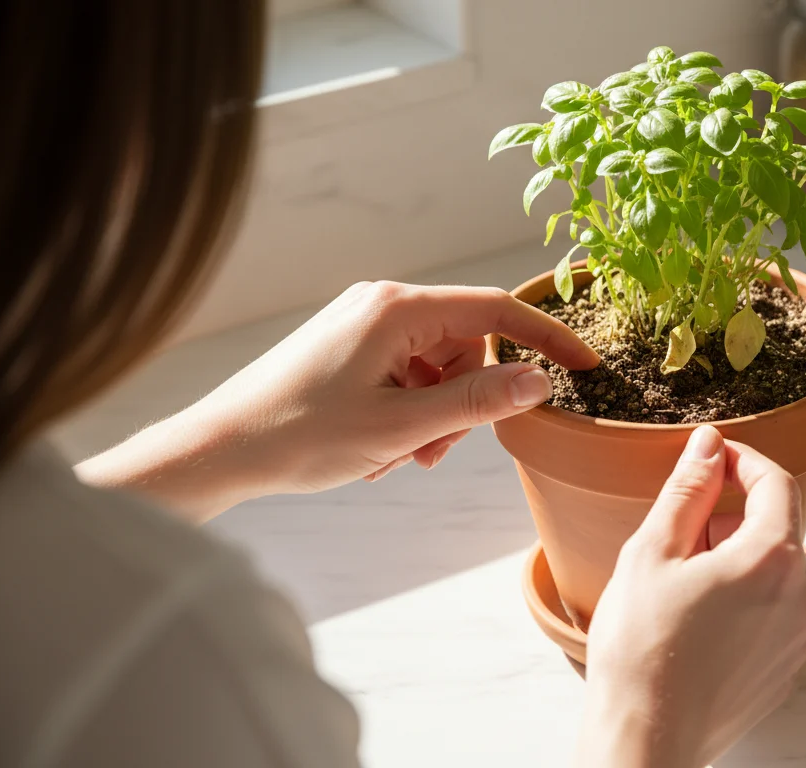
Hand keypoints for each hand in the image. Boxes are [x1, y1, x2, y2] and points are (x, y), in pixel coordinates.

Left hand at [76, 282, 597, 520]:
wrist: (219, 450)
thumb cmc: (300, 436)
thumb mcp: (401, 427)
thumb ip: (477, 403)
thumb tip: (539, 382)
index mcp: (396, 309)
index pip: (495, 311)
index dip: (546, 338)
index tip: (587, 365)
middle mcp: (381, 304)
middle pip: (466, 344)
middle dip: (466, 400)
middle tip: (436, 452)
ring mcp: (362, 324)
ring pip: (437, 366)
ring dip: (435, 415)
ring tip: (399, 458)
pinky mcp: (348, 347)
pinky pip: (405, 374)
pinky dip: (408, 413)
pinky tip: (380, 450)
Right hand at [576, 426, 805, 767]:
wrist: (646, 737)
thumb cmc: (642, 649)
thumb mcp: (652, 551)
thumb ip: (687, 489)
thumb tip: (708, 444)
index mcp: (773, 558)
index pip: (775, 482)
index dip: (741, 460)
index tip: (709, 459)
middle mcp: (802, 595)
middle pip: (778, 527)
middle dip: (732, 517)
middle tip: (679, 534)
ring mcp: (799, 636)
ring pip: (778, 570)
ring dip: (739, 558)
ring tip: (684, 581)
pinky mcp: (787, 667)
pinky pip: (776, 611)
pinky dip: (746, 598)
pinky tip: (698, 618)